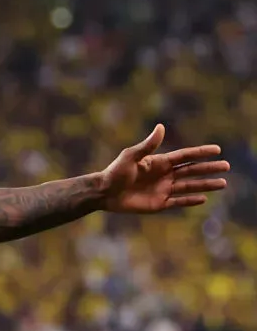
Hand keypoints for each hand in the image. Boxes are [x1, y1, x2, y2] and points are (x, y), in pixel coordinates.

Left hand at [101, 124, 229, 212]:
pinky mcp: (159, 203)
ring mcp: (163, 189)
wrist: (104, 192)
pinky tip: (203, 198)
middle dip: (209, 168)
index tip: (217, 149)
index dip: (201, 153)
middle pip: (192, 170)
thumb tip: (161, 127)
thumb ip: (148, 145)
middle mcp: (164, 175)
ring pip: (189, 186)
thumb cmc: (115, 172)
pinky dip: (191, 200)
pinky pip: (179, 201)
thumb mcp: (131, 156)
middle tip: (226, 166)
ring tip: (223, 183)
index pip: (185, 156)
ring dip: (205, 185)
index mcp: (159, 162)